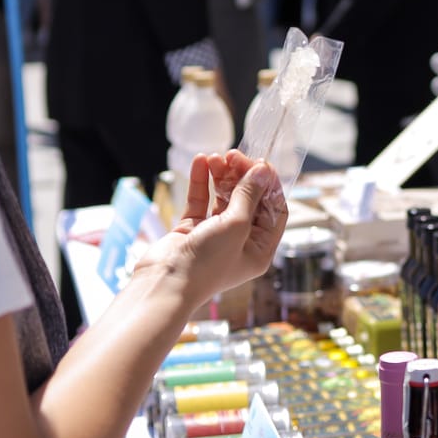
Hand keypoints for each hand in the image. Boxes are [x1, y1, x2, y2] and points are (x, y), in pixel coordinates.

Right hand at [145, 151, 287, 304]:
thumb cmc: (207, 262)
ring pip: (224, 198)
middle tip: (233, 155)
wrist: (165, 282)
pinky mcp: (193, 229)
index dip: (269, 185)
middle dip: (242, 176)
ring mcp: (215, 235)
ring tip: (215, 157)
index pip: (273, 210)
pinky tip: (200, 161)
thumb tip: (263, 171)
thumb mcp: (236, 225)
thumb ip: (249, 195)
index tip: (260, 163)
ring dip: (222, 176)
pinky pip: (201, 200)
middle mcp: (240, 242)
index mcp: (259, 249)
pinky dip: (202, 182)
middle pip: (249, 200)